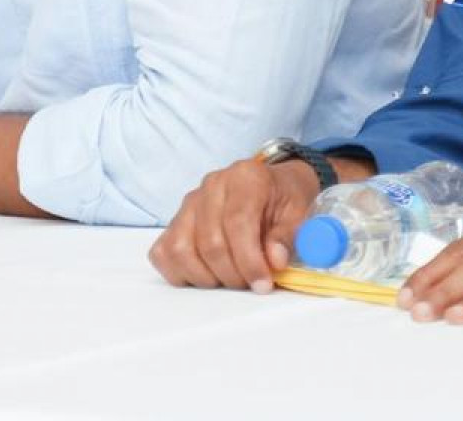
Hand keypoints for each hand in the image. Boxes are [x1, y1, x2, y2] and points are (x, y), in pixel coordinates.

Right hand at [149, 156, 320, 292]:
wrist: (273, 185)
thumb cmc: (285, 199)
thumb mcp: (299, 213)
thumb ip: (287, 236)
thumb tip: (274, 261)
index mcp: (245, 178)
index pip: (237, 222)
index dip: (249, 260)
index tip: (263, 284)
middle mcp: (212, 185)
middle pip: (209, 241)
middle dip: (232, 274)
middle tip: (251, 284)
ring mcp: (190, 203)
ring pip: (180, 249)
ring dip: (206, 276)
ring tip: (230, 279)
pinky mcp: (176, 220)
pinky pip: (163, 252)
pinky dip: (181, 272)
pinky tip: (207, 274)